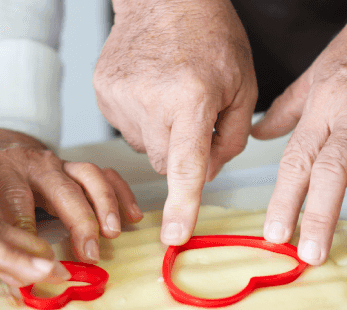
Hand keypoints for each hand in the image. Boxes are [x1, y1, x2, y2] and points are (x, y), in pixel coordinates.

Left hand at [0, 128, 142, 262]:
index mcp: (0, 170)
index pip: (14, 197)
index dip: (27, 226)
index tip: (38, 257)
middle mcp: (35, 164)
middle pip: (62, 188)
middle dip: (79, 221)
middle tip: (90, 252)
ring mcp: (60, 164)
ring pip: (89, 177)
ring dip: (105, 205)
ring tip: (113, 234)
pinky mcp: (77, 168)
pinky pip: (105, 175)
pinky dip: (121, 194)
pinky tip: (133, 216)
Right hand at [94, 0, 256, 245]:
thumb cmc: (210, 35)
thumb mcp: (243, 85)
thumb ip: (231, 140)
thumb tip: (205, 177)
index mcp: (192, 95)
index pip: (186, 165)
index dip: (183, 205)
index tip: (174, 237)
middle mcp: (151, 99)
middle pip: (167, 164)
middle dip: (183, 153)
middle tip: (194, 116)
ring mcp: (120, 97)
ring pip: (147, 149)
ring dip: (163, 135)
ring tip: (171, 94)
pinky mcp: (103, 94)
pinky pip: (128, 130)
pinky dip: (143, 121)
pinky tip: (151, 92)